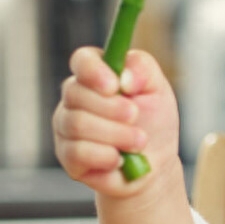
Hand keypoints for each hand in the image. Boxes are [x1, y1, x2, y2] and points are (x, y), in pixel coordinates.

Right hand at [53, 47, 181, 196]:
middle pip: (76, 93)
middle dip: (112, 108)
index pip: (82, 60)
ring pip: (77, 124)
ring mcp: (66, 126)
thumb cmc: (155, 122)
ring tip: (139, 142)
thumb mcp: (159, 89)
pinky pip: (78, 152)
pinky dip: (106, 156)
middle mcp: (75, 97)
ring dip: (116, 134)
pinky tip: (121, 159)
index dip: (94, 71)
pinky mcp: (67, 155)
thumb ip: (143, 69)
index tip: (114, 85)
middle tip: (136, 116)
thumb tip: (123, 76)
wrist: (155, 163)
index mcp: (97, 75)